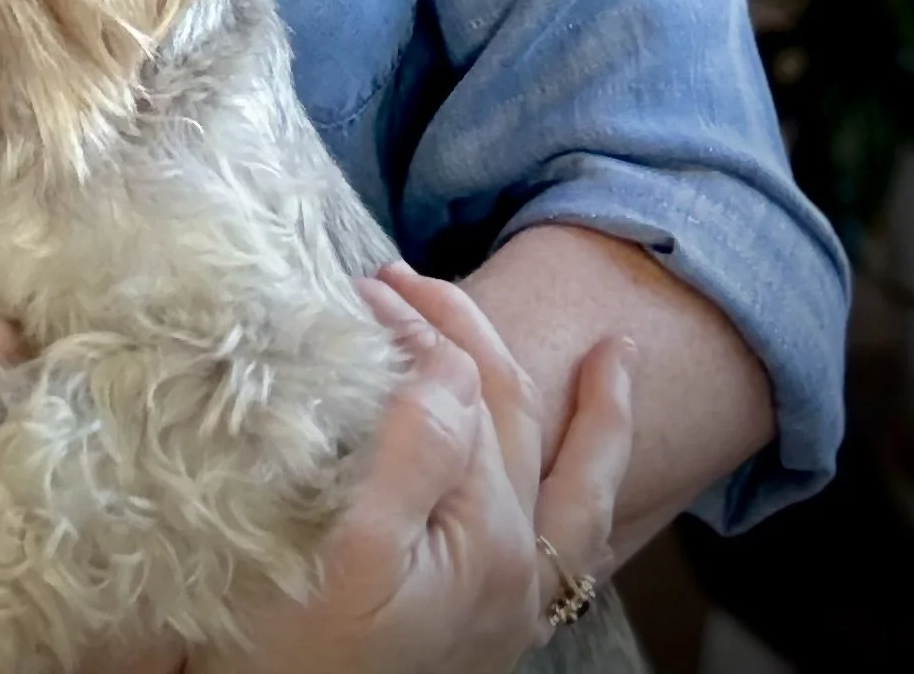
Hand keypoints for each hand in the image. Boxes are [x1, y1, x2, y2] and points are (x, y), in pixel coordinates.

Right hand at [197, 265, 635, 673]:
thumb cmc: (297, 650)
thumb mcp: (350, 549)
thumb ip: (414, 451)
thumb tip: (451, 362)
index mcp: (489, 543)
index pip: (462, 395)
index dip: (416, 329)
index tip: (363, 285)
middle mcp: (519, 571)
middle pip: (514, 419)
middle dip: (469, 335)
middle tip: (406, 278)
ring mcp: (513, 600)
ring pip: (575, 485)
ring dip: (596, 417)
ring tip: (616, 356)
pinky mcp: (492, 623)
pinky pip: (574, 546)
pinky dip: (591, 492)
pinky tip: (590, 470)